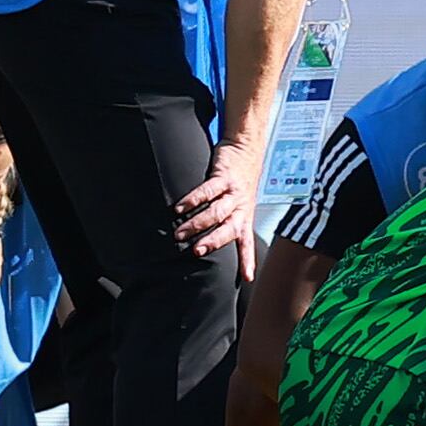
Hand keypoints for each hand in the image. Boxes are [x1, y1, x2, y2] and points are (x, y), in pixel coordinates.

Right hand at [173, 137, 264, 256]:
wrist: (247, 148)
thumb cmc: (240, 181)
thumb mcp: (241, 203)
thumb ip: (228, 220)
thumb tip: (209, 241)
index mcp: (245, 217)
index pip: (247, 242)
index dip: (247, 260)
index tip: (247, 278)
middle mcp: (241, 207)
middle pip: (228, 229)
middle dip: (213, 241)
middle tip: (196, 252)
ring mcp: (233, 192)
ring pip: (216, 211)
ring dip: (196, 223)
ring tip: (179, 233)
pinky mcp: (224, 176)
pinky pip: (207, 190)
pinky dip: (192, 200)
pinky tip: (179, 208)